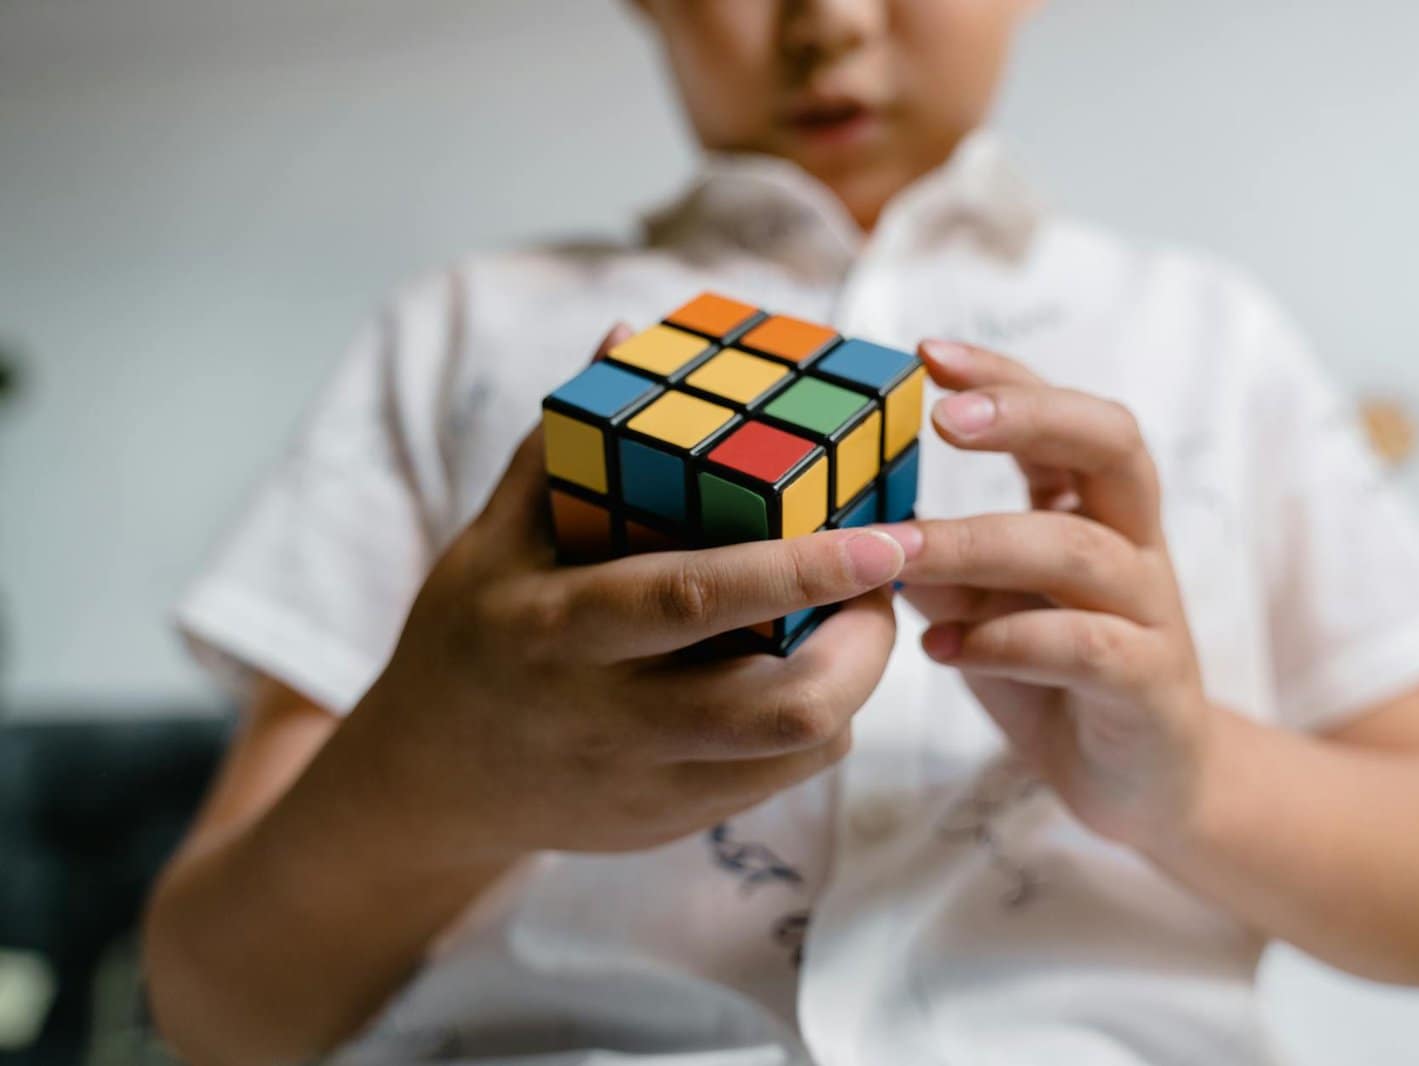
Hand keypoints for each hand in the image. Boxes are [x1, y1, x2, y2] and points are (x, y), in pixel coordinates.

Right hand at [347, 325, 906, 865]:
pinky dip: (818, 721)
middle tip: (882, 580)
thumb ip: (567, 444)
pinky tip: (803, 671)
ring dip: (854, 681)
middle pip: (778, 707)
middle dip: (865, 644)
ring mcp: (646, 785)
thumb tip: (631, 335)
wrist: (428, 785)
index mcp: (560, 629)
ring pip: (797, 750)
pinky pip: (780, 779)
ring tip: (852, 619)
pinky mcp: (673, 824)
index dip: (800, 570)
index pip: (695, 599)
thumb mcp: (492, 535)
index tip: (885, 537)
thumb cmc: (469, 634)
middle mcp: (608, 718)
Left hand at [877, 339, 1211, 847]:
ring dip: (979, 543)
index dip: (1004, 378)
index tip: (926, 354)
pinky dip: (1007, 642)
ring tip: (897, 554)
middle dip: (1027, 418)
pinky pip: (1086, 647)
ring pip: (1080, 549)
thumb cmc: (1053, 677)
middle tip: (943, 417)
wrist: (1145, 781)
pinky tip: (940, 648)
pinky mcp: (1150, 684)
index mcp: (1095, 508)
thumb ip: (936, 563)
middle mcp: (1133, 543)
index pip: (1063, 416)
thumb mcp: (981, 608)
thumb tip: (848, 521)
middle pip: (1111, 444)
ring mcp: (1150, 611)